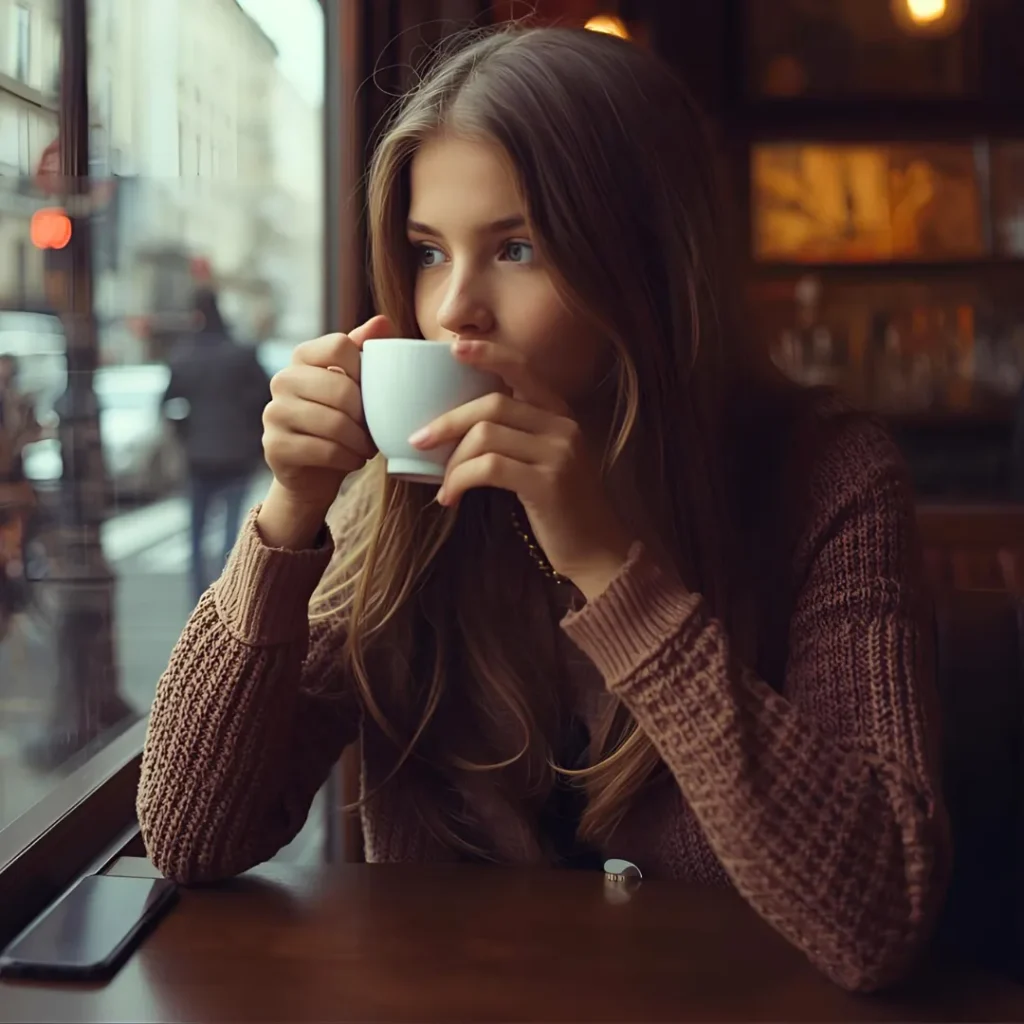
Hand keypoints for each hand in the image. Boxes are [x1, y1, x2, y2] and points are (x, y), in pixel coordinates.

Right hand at [258, 315, 391, 547]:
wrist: (316, 470)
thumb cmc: (343, 420)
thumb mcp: (357, 384)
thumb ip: (367, 352)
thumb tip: (383, 321)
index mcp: (303, 356)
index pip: (341, 346)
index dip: (365, 372)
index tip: (372, 394)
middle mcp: (282, 379)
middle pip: (341, 388)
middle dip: (367, 416)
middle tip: (375, 431)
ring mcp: (273, 412)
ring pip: (335, 423)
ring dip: (361, 442)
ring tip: (366, 447)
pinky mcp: (274, 445)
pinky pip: (325, 450)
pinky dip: (349, 458)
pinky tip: (354, 460)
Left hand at [409, 340, 632, 599]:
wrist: (596, 551)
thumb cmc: (560, 508)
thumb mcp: (544, 461)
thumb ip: (515, 437)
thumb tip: (456, 427)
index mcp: (560, 414)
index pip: (522, 369)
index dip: (488, 354)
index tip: (453, 347)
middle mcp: (563, 426)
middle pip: (492, 404)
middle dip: (448, 421)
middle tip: (418, 440)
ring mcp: (559, 453)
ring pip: (485, 435)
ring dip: (452, 460)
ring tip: (442, 485)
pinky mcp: (548, 483)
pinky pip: (488, 468)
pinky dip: (460, 481)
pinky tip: (450, 499)